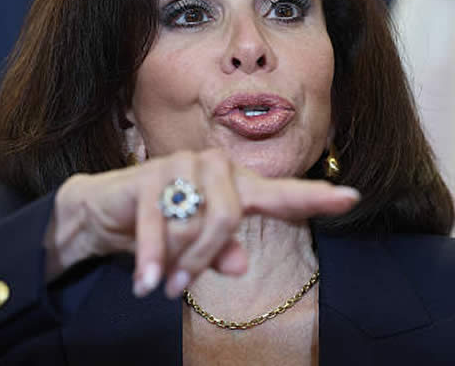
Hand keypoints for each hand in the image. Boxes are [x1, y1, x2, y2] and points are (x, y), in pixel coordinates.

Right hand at [42, 149, 359, 296]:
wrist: (102, 211)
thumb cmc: (160, 229)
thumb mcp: (193, 251)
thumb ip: (220, 254)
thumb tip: (241, 264)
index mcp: (235, 187)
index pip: (281, 192)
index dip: (315, 197)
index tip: (351, 198)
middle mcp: (215, 169)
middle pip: (231, 218)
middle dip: (203, 261)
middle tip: (179, 289)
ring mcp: (183, 165)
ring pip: (198, 222)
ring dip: (177, 261)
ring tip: (159, 283)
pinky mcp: (151, 172)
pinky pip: (161, 222)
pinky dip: (152, 257)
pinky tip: (144, 281)